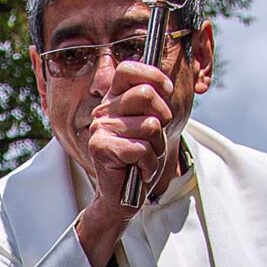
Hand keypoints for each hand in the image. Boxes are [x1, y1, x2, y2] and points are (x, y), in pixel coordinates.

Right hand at [81, 59, 179, 221]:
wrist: (122, 196)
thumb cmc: (139, 161)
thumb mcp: (151, 126)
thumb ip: (154, 103)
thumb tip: (165, 83)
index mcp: (114, 100)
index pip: (128, 70)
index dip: (153, 76)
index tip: (166, 91)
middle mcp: (104, 110)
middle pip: (145, 94)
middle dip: (162, 119)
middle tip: (153, 138)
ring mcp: (101, 129)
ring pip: (150, 125)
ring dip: (156, 148)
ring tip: (144, 158)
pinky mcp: (102, 149)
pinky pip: (142, 150)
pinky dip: (149, 164)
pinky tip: (138, 169)